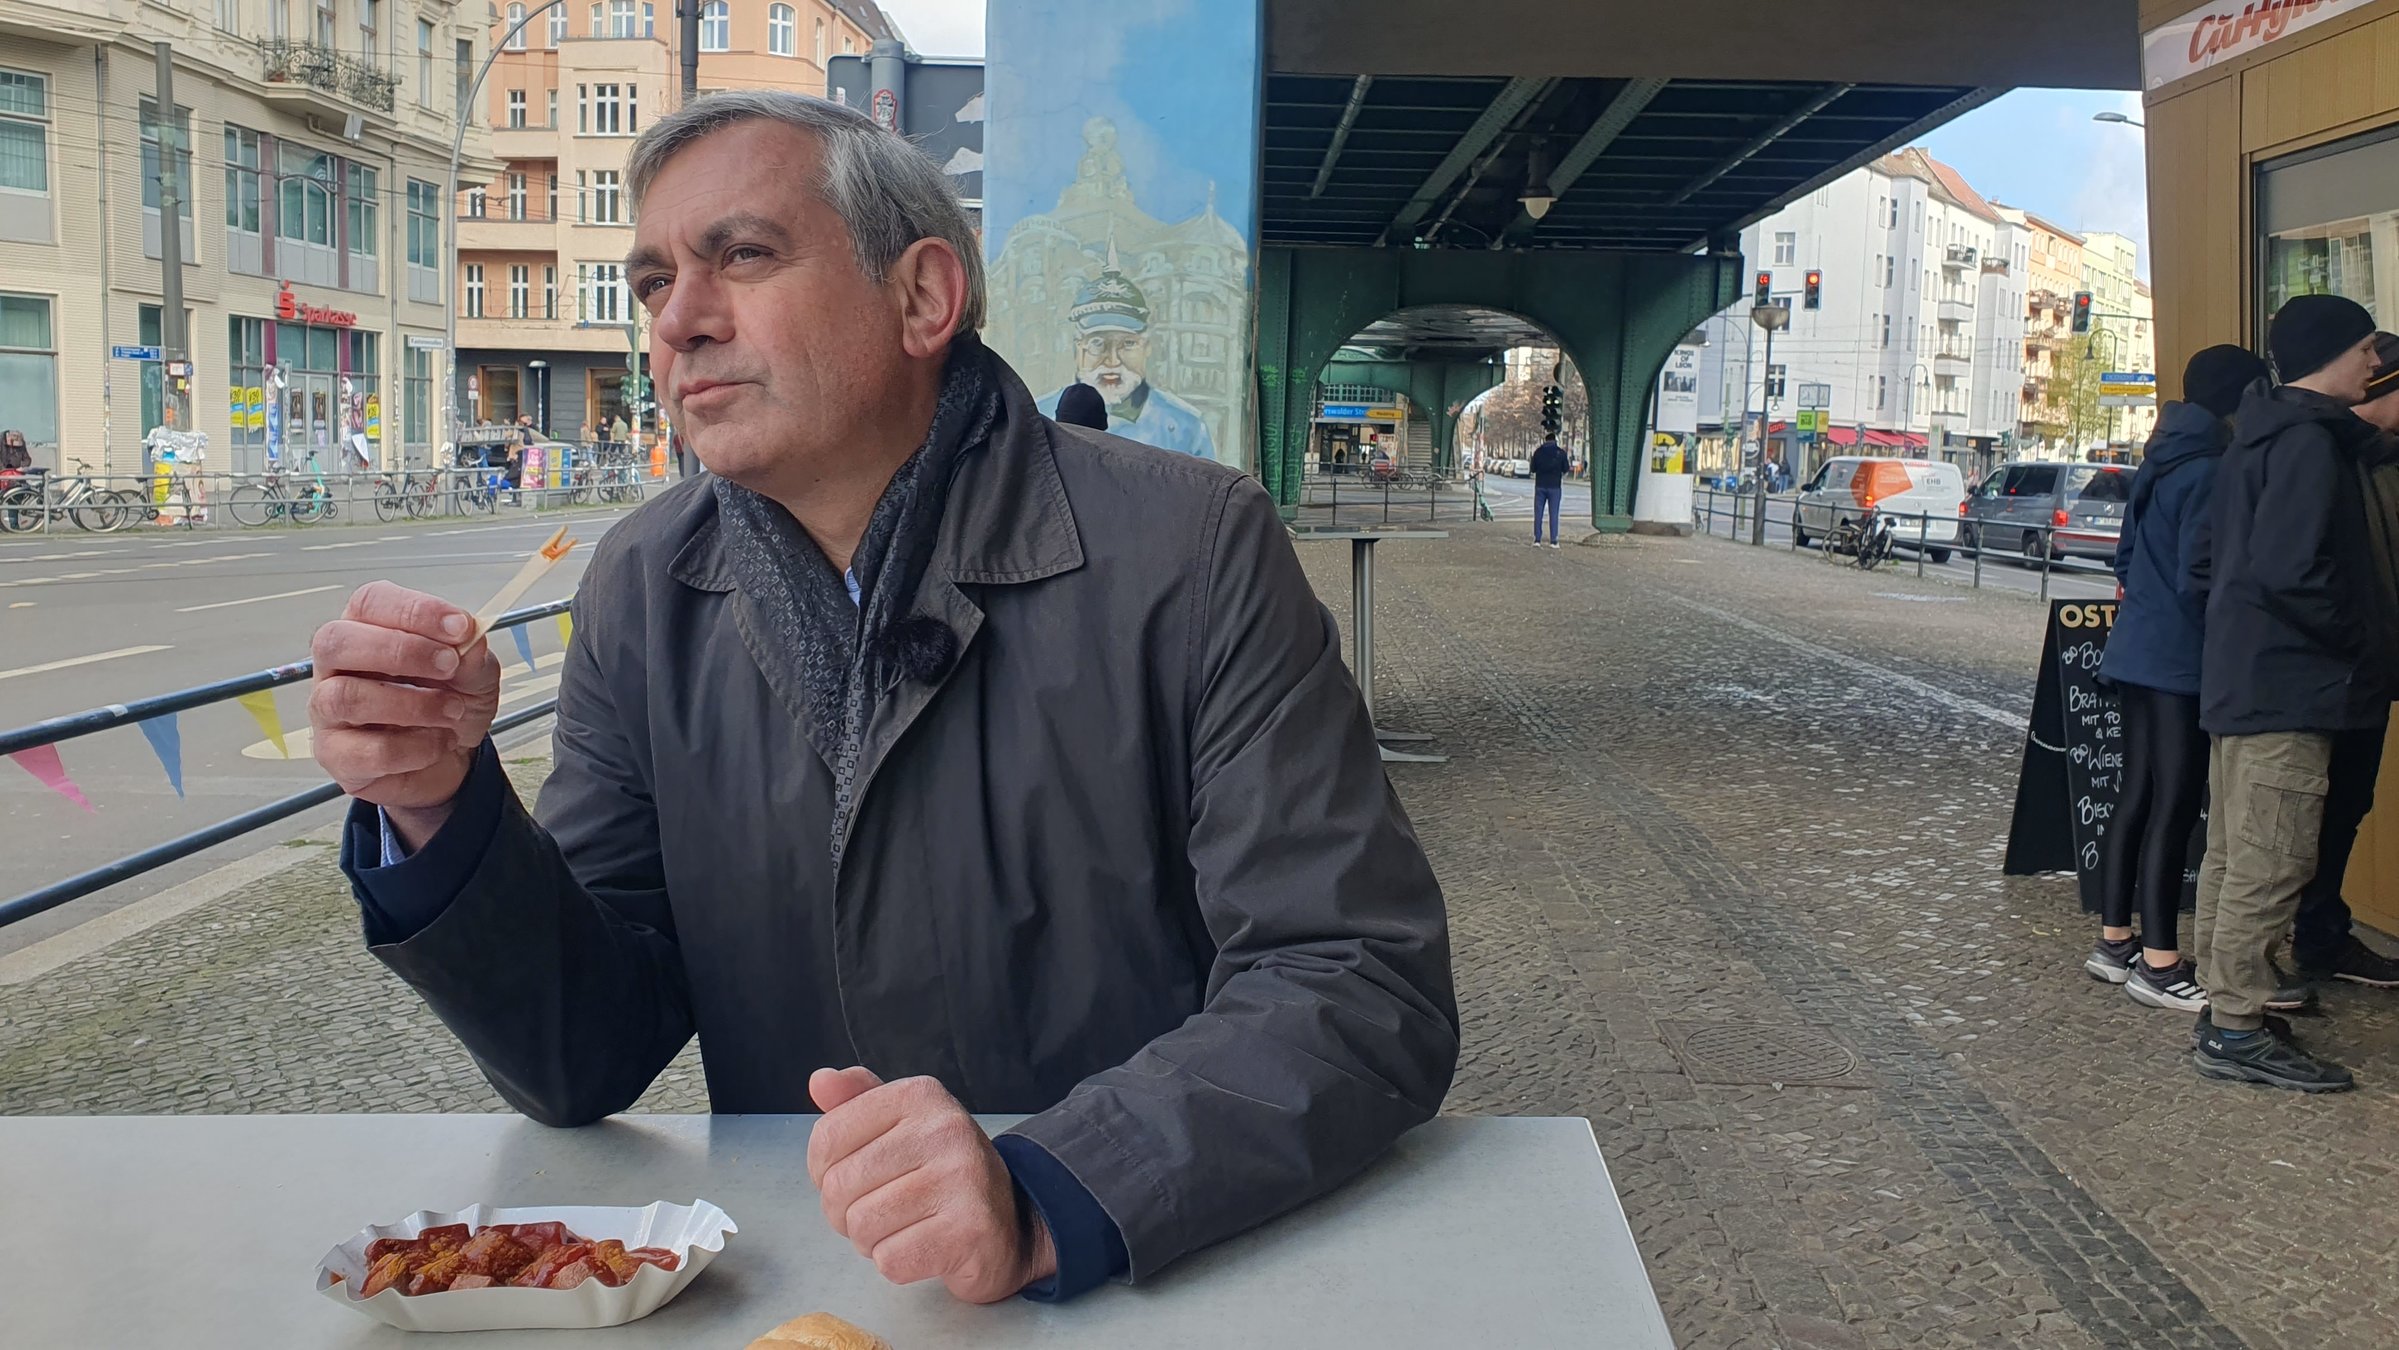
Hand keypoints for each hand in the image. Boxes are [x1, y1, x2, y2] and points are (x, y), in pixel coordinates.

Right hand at [309, 581, 500, 843]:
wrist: (450, 761)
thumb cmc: (450, 703)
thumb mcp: (475, 675)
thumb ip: (472, 655)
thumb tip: (468, 639)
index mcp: (367, 629)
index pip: (370, 602)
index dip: (414, 611)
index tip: (460, 628)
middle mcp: (337, 665)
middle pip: (336, 641)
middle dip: (400, 651)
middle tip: (449, 666)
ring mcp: (328, 711)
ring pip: (344, 697)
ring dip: (411, 704)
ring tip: (452, 710)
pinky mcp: (336, 755)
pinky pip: (366, 751)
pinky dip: (414, 747)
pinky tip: (439, 743)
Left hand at [806, 1067, 1057, 1303]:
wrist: (1010, 1225)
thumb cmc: (943, 1175)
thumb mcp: (903, 1124)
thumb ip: (857, 1102)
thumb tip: (819, 1082)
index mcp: (920, 1096)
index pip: (827, 1137)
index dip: (824, 1171)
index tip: (856, 1178)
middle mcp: (944, 1129)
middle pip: (838, 1186)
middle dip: (846, 1213)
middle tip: (883, 1210)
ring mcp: (961, 1178)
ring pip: (861, 1226)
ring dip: (872, 1241)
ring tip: (905, 1227)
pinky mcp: (969, 1229)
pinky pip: (890, 1260)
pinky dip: (898, 1264)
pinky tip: (923, 1247)